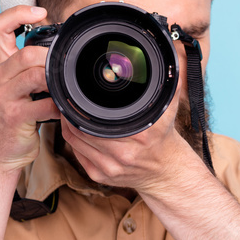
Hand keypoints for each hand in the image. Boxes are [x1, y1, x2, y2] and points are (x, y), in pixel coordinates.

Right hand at [0, 5, 60, 174]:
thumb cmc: (13, 119)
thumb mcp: (14, 88)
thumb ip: (29, 69)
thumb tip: (60, 52)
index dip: (18, 13)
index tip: (41, 13)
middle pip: (26, 54)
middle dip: (51, 58)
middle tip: (65, 66)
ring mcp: (2, 98)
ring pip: (35, 75)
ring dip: (57, 80)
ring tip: (66, 87)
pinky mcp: (13, 117)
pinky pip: (44, 105)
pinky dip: (60, 106)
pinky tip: (65, 109)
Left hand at [60, 89, 203, 196]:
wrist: (166, 172)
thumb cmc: (162, 138)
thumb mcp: (167, 110)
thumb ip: (167, 85)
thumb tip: (171, 62)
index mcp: (139, 134)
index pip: (93, 119)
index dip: (79, 107)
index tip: (75, 95)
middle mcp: (123, 154)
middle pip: (80, 130)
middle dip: (71, 114)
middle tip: (69, 102)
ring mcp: (110, 168)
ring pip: (75, 142)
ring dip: (69, 126)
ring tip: (71, 114)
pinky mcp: (101, 176)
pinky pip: (77, 154)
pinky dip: (74, 141)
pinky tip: (78, 130)